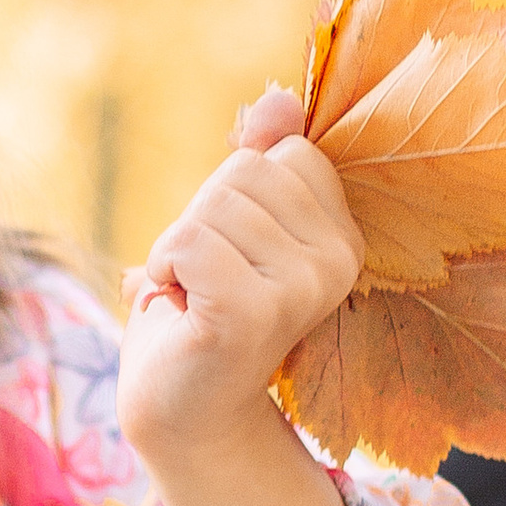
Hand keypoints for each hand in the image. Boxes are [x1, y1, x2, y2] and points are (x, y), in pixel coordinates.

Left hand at [117, 87, 362, 466]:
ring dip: (177, 250)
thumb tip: (278, 97)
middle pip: (245, 171)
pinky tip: (179, 309)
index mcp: (344, 237)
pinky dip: (162, 269)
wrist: (183, 408)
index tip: (231, 252)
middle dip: (201, 217)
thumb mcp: (231, 225)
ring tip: (193, 297)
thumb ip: (259, 160)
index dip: (233, 193)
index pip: (285, 153)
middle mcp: (337, 262)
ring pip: (211, 207)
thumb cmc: (203, 311)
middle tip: (205, 279)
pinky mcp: (254, 312)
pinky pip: (187, 242)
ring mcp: (302, 288)